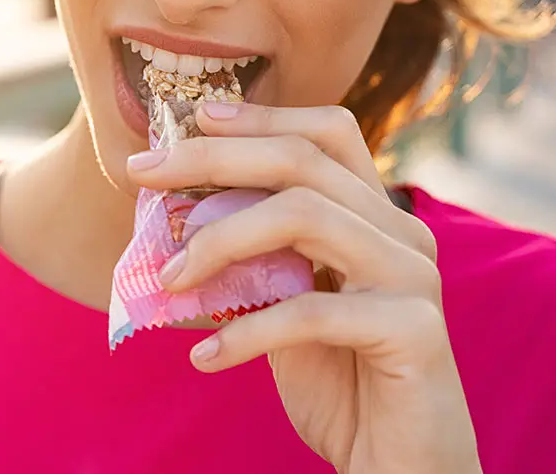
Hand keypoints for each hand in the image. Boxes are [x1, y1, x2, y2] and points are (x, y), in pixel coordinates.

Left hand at [126, 102, 480, 473]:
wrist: (400, 467)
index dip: (261, 117)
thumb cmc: (339, 381)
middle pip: (302, 161)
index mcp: (376, 216)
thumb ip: (253, 257)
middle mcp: (402, 233)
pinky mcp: (414, 332)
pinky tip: (205, 358)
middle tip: (142, 173)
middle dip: (212, 159)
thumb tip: (175, 213)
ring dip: (219, 240)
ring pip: (304, 216)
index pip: (327, 133)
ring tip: (167, 280)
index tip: (194, 117)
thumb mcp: (284, 303)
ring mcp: (413, 278)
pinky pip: (310, 312)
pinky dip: (245, 333)